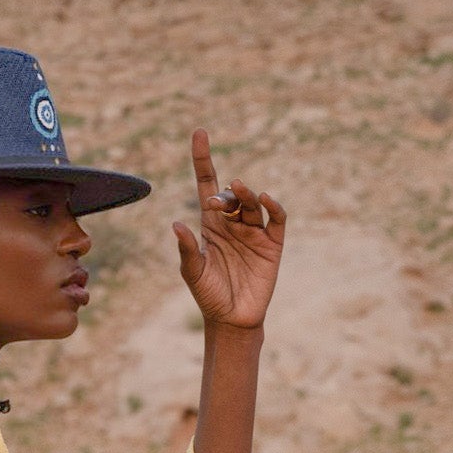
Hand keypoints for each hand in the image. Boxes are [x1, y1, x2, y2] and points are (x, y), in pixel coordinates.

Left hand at [172, 129, 285, 330]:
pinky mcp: (273, 243)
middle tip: (215, 204)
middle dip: (224, 194)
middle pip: (230, 194)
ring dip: (245, 194)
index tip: (199, 133)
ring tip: (238, 190)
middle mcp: (233, 222)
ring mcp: (254, 231)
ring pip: (252, 202)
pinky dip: (273, 205)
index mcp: (210, 224)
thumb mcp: (193, 272)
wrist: (233, 319)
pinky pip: (276, 218)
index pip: (207, 183)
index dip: (203, 158)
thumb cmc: (209, 295)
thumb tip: (176, 224)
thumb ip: (187, 249)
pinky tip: (265, 198)